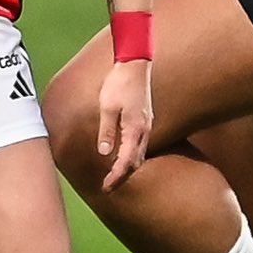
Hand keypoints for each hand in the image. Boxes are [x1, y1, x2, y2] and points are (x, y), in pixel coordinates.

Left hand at [94, 59, 152, 190]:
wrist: (135, 64)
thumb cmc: (119, 83)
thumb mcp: (107, 107)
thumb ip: (106, 131)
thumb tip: (105, 153)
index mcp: (135, 129)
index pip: (126, 162)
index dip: (116, 177)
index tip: (106, 188)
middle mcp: (144, 130)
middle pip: (136, 162)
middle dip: (122, 176)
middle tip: (108, 186)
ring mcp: (147, 125)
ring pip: (140, 154)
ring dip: (128, 167)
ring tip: (115, 175)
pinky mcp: (146, 120)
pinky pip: (142, 145)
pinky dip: (133, 155)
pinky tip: (124, 155)